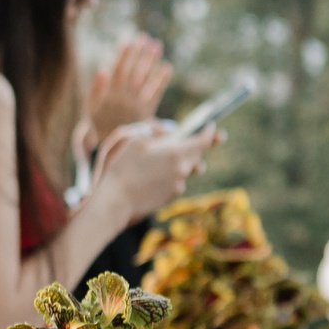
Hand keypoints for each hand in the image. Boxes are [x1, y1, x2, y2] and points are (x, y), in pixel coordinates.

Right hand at [85, 32, 172, 144]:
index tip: (129, 39)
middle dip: (139, 54)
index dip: (124, 55)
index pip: (119, 70)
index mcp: (110, 95)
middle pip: (134, 72)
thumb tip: (102, 68)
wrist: (108, 145)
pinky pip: (155, 94)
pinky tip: (167, 67)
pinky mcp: (147, 111)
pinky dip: (161, 82)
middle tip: (145, 37)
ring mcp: (137, 104)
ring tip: (157, 45)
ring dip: (151, 62)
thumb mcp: (90, 107)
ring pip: (145, 79)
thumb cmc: (97, 122)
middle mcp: (125, 98)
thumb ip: (96, 88)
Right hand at [92, 119, 218, 219]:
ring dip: (186, 162)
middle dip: (202, 146)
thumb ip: (155, 132)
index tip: (211, 127)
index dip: (210, 133)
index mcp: (176, 153)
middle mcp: (182, 170)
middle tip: (209, 139)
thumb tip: (169, 132)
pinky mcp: (169, 197)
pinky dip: (172, 176)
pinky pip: (177, 182)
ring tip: (174, 158)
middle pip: (198, 156)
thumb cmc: (123, 168)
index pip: (203, 141)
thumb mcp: (135, 141)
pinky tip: (155, 176)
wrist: (116, 201)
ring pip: (187, 170)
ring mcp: (177, 186)